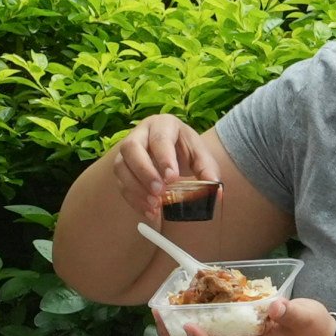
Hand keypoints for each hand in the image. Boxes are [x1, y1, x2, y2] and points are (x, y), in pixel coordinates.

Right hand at [101, 113, 226, 229]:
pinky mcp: (122, 169)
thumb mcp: (201, 156)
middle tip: (159, 191)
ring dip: (136, 188)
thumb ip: (208, 170)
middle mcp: (140, 134)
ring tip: (154, 204)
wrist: (176, 154)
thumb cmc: (187, 151)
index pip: (159, 139)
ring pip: (121, 166)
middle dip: (144, 172)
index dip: (164, 158)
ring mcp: (127, 152)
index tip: (172, 178)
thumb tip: (214, 190)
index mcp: (162, 124)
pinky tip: (149, 211)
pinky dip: (134, 199)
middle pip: (131, 148)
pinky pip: (121, 184)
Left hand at [161, 295, 335, 335]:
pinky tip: (185, 305)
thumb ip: (292, 312)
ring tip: (161, 310)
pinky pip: (209, 332)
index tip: (187, 325)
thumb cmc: (313, 329)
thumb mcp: (307, 317)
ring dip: (178, 331)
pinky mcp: (238, 334)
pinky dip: (194, 322)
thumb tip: (275, 306)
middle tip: (156, 314)